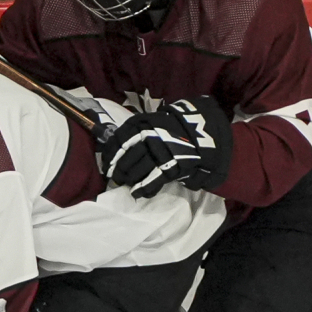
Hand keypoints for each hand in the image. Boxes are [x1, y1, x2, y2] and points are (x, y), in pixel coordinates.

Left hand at [100, 96, 232, 197]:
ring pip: (136, 169)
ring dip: (129, 179)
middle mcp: (148, 136)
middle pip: (126, 156)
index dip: (110, 154)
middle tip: (115, 177)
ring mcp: (159, 152)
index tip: (106, 163)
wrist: (205, 132)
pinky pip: (152, 179)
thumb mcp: (157, 119)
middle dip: (118, 169)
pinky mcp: (170, 166)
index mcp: (143, 122)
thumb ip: (142, 128)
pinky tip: (137, 192)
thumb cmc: (178, 126)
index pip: (118, 139)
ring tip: (126, 184)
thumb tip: (123, 143)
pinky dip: (143, 188)